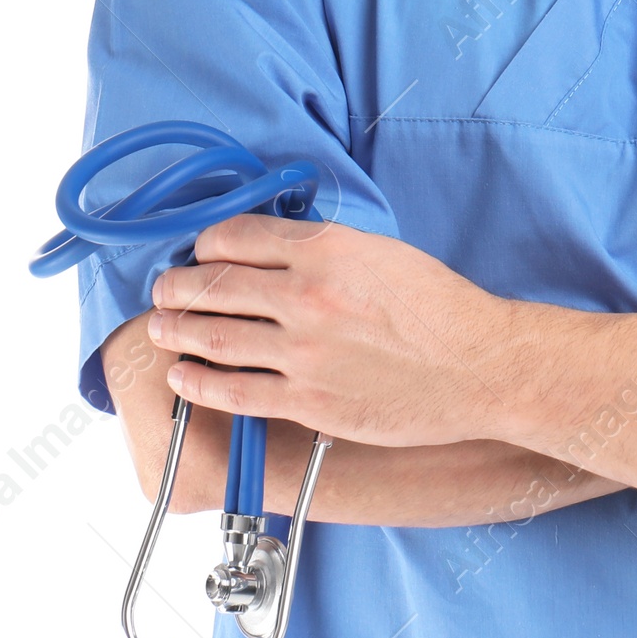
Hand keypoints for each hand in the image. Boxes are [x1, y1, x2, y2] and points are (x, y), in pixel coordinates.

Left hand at [147, 215, 516, 447]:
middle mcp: (307, 296)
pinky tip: (183, 375)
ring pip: (213, 337)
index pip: (238, 237)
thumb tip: (276, 252)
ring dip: (176, 330)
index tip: (199, 253)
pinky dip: (198, 381)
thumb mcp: (382, 252)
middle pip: (214, 285)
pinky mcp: (307, 400)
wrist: (477, 366)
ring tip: (160, 327)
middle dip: (177, 286)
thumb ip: (326, 250)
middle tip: (163, 290)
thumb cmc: (440, 308)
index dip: (206, 244)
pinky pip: (233, 391)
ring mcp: (303, 351)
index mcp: (327, 250)